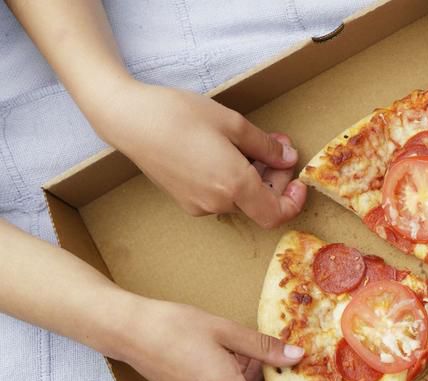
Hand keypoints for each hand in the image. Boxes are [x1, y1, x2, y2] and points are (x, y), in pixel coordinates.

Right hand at [90, 81, 305, 228]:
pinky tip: (225, 152)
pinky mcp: (185, 200)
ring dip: (253, 176)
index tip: (296, 180)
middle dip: (274, 177)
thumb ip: (265, 146)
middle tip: (275, 144)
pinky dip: (232, 179)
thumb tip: (287, 159)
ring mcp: (198, 205)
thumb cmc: (178, 115)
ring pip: (240, 198)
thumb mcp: (232, 123)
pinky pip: (220, 196)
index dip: (293, 201)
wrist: (128, 119)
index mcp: (234, 186)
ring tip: (249, 143)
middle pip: (260, 203)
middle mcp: (217, 203)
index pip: (277, 215)